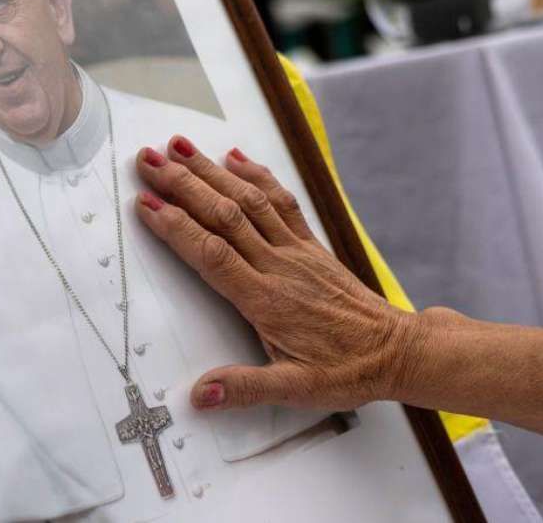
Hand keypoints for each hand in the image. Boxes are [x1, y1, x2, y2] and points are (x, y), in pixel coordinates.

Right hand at [134, 135, 420, 411]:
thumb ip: (246, 388)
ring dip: (212, 171)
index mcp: (267, 300)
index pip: (212, 254)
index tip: (146, 204)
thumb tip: (201, 394)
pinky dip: (257, 174)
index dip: (176, 226)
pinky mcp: (310, 245)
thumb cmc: (347, 370)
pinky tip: (236, 158)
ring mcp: (296, 250)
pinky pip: (280, 201)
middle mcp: (279, 266)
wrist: (396, 350)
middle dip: (183, 185)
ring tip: (180, 148)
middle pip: (224, 215)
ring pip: (249, 200)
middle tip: (148, 160)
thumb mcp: (296, 390)